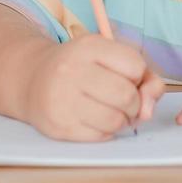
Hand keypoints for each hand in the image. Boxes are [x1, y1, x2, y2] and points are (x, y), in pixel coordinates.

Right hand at [19, 33, 165, 141]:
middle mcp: (72, 70)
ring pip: (115, 120)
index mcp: (89, 46)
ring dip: (123, 120)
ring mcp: (63, 99)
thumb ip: (144, 77)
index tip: (127, 76)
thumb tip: (148, 111)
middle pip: (126, 95)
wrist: (33, 79)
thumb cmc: (82, 67)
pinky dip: (107, 131)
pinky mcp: (59, 126)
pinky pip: (100, 136)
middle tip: (125, 101)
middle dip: (134, 103)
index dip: (138, 75)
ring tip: (113, 112)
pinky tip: (97, 120)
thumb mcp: (109, 57)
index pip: (135, 66)